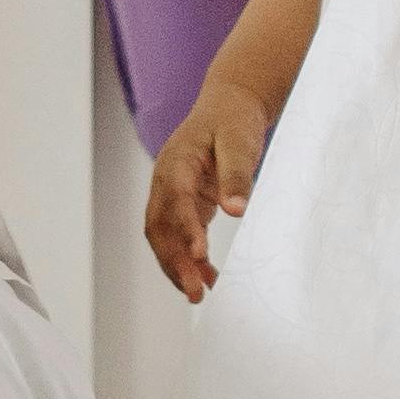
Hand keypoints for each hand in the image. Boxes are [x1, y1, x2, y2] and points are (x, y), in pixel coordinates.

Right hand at [146, 70, 275, 301]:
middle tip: (194, 291)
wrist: (229, 104)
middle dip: (173, 261)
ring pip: (164, 236)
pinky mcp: (184, 202)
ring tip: (198, 294)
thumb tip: (236, 209)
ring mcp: (172, 193)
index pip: (175, 200)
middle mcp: (166, 180)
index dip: (185, 228)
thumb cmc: (234, 119)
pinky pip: (178, 235)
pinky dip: (189, 258)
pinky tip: (206, 276)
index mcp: (177, 162)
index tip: (200, 253)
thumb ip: (237, 174)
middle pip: (159, 227)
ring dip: (177, 266)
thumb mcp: (240, 140)